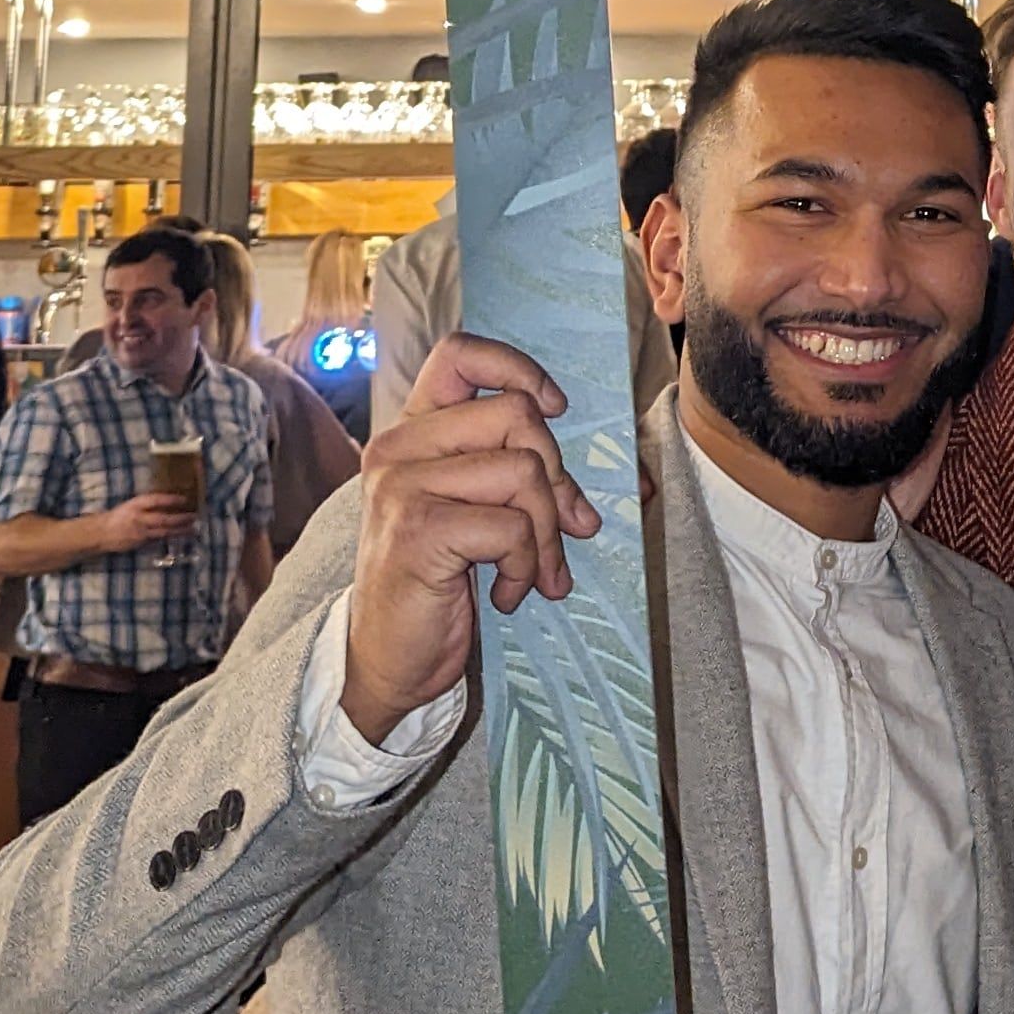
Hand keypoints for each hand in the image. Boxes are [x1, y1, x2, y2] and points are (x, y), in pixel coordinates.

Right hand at [90, 493, 197, 558]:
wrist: (101, 533)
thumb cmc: (118, 516)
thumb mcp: (131, 505)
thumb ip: (147, 504)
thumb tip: (169, 499)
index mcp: (135, 505)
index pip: (155, 500)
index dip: (170, 499)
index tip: (185, 498)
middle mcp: (139, 518)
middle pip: (163, 519)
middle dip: (181, 518)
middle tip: (195, 516)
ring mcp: (141, 532)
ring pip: (164, 532)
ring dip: (180, 531)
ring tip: (194, 529)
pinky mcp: (141, 543)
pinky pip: (159, 540)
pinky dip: (171, 538)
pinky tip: (182, 537)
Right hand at [342, 335, 595, 747]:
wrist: (387, 659)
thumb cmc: (438, 582)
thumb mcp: (481, 513)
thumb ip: (525, 477)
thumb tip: (626, 485)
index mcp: (412, 431)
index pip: (460, 353)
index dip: (518, 368)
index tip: (554, 409)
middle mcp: (397, 447)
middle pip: (517, 416)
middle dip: (556, 480)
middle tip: (560, 532)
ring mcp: (402, 486)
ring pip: (523, 471)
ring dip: (545, 534)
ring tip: (532, 573)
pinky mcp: (418, 530)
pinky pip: (512, 527)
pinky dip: (526, 567)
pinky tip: (507, 595)